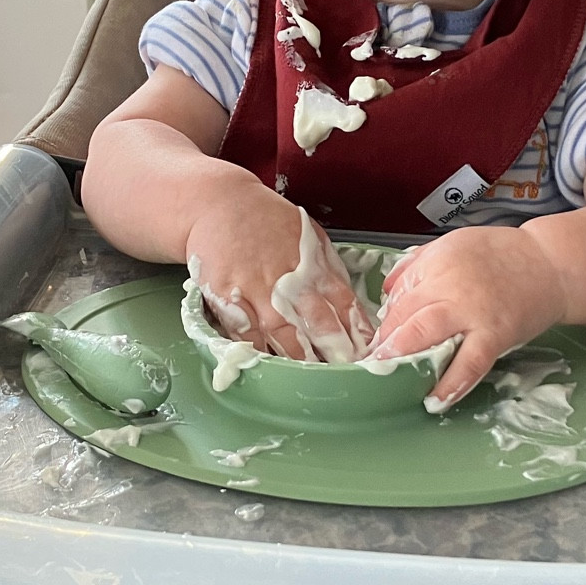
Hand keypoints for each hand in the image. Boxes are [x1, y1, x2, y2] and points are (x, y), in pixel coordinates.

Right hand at [186, 187, 373, 362]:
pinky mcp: (226, 298)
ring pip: (284, 335)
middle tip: (348, 375)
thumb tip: (351, 302)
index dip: (358, 333)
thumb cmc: (265, 221)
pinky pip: (246, 334)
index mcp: (312, 265)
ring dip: (302, 360)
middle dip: (336, 352)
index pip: (343, 304)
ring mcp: (256, 290)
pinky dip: (260, 353)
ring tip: (316, 380)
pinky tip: (272, 369)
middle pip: (318, 323)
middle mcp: (288, 279)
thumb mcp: (307, 234)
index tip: (368, 354)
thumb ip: (328, 268)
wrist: (217, 204)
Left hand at [372, 226, 567, 407]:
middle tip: (375, 364)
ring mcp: (473, 310)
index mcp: (438, 260)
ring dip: (403, 357)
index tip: (378, 341)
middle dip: (386, 342)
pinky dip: (451, 383)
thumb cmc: (503, 257)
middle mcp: (450, 283)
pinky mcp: (496, 333)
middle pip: (405, 313)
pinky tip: (435, 399)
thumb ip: (419, 265)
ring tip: (390, 378)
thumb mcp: (454, 245)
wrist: (551, 264)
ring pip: (427, 333)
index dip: (385, 321)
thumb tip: (387, 293)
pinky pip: (469, 362)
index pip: (399, 293)